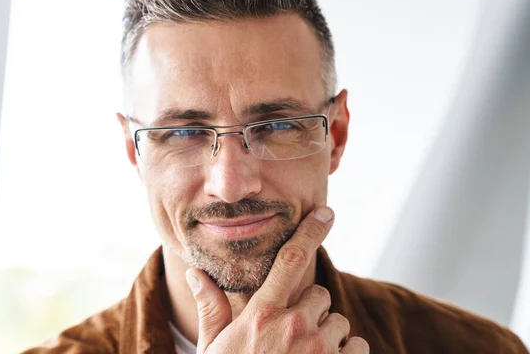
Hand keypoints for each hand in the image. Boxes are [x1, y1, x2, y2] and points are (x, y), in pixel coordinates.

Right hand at [186, 206, 369, 352]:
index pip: (291, 260)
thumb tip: (195, 272)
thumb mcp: (212, 348)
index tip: (326, 213)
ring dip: (328, 334)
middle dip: (310, 308)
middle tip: (291, 331)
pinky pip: (357, 347)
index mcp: (262, 314)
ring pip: (340, 322)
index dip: (310, 231)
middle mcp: (294, 327)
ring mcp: (319, 352)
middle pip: (320, 294)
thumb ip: (210, 307)